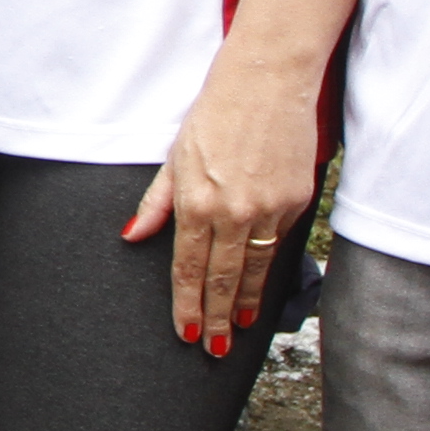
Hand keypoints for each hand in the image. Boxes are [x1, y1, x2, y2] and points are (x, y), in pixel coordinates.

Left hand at [128, 57, 316, 350]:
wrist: (268, 81)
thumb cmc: (215, 113)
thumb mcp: (174, 156)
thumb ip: (156, 203)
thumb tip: (133, 236)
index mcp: (196, 201)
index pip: (188, 268)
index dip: (188, 304)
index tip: (188, 331)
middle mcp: (233, 211)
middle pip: (224, 279)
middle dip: (218, 318)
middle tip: (215, 348)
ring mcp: (269, 208)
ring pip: (256, 268)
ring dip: (248, 303)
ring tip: (241, 328)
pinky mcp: (297, 201)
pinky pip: (280, 244)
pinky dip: (270, 269)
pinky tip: (264, 286)